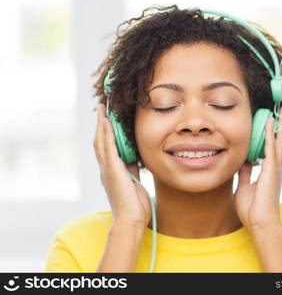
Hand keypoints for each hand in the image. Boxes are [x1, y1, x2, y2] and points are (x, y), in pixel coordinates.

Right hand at [93, 103, 151, 228]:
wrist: (131, 220)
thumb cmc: (134, 206)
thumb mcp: (135, 182)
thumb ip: (132, 169)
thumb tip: (134, 158)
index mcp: (112, 171)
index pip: (107, 147)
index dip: (106, 132)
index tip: (108, 118)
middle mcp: (106, 168)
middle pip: (100, 140)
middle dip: (101, 123)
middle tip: (103, 107)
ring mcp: (108, 169)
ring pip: (102, 141)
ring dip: (102, 124)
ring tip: (103, 108)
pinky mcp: (112, 170)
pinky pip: (108, 148)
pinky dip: (106, 134)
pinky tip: (107, 122)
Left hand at [234, 105, 281, 230]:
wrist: (260, 222)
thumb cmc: (252, 209)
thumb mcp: (245, 186)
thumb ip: (245, 172)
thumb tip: (243, 162)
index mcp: (268, 172)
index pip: (270, 149)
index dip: (270, 136)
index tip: (268, 123)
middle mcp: (274, 167)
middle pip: (279, 142)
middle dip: (280, 126)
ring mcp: (275, 168)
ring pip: (279, 141)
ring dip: (279, 126)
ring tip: (281, 111)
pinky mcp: (272, 169)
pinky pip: (271, 147)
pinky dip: (271, 134)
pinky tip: (271, 122)